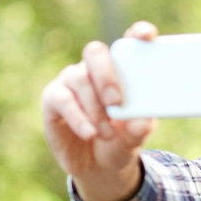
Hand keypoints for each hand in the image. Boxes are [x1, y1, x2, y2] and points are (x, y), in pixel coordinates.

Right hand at [40, 20, 159, 200]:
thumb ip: (139, 129)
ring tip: (106, 133)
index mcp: (121, 70)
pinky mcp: (53, 98)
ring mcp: (72, 81)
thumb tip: (143, 121)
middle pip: (95, 52)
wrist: (97, 166)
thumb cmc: (120, 141)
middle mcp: (94, 69)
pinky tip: (90, 133)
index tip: (147, 37)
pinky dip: (78, 117)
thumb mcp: (134, 139)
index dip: (137, 33)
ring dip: (94, 107)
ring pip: (79, 77)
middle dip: (107, 75)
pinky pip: (62, 99)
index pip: (128, 42)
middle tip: (116, 102)